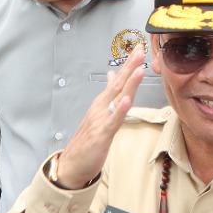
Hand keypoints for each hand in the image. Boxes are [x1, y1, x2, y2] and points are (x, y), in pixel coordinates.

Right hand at [54, 41, 147, 189]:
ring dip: (129, 83)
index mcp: (103, 102)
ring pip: (117, 98)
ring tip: (138, 69)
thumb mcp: (100, 112)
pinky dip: (119, 109)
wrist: (72, 163)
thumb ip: (109, 93)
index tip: (140, 48)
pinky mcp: (102, 134)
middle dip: (131, 66)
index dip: (130, 64)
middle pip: (119, 83)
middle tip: (140, 50)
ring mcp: (101, 119)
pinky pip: (113, 121)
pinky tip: (125, 100)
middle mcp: (102, 107)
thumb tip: (114, 75)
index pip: (119, 79)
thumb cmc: (88, 138)